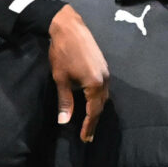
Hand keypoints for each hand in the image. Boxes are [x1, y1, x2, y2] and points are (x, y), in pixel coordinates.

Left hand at [46, 5, 108, 141]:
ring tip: (90, 123)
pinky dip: (98, 99)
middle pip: (101, 106)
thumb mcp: (60, 79)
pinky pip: (103, 88)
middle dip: (94, 121)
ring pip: (104, 97)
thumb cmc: (62, 53)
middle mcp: (105, 79)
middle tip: (88, 136)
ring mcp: (106, 72)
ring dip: (97, 110)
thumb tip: (64, 121)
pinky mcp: (103, 66)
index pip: (94, 111)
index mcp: (95, 84)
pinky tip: (92, 103)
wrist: (69, 27)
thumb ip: (65, 101)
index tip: (85, 139)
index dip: (89, 126)